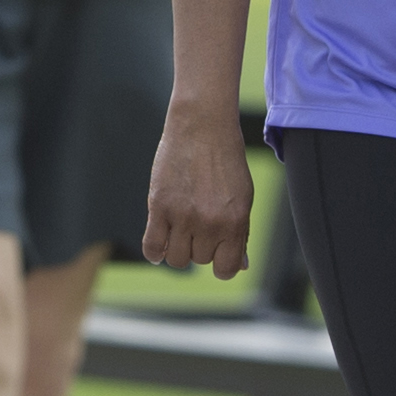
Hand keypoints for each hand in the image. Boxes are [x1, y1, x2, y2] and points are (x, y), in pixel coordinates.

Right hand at [140, 101, 254, 280]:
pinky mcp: (159, 206)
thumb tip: (241, 266)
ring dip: (178, 248)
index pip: (227, 269)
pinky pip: (153, 247)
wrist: (202, 127)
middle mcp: (209, 223)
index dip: (222, 265)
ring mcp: (182, 216)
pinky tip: (161, 240)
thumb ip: (240, 233)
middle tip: (199, 223)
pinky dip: (155, 253)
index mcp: (235, 222)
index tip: (218, 255)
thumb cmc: (226, 161)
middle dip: (200, 246)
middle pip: (199, 260)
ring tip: (180, 229)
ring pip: (176, 258)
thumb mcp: (243, 197)